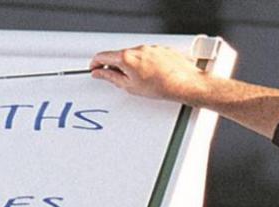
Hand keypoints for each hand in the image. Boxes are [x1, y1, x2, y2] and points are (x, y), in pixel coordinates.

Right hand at [89, 45, 213, 104]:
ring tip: (139, 79)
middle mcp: (138, 49)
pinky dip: (145, 63)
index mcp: (126, 57)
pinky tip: (150, 75)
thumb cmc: (161, 87)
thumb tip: (100, 73)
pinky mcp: (161, 49)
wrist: (185, 84)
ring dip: (131, 64)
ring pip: (134, 55)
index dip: (95, 63)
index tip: (94, 68)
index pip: (103, 55)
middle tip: (115, 78)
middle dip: (114, 65)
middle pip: (119, 55)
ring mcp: (151, 48)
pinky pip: (147, 55)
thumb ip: (111, 77)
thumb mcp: (129, 86)